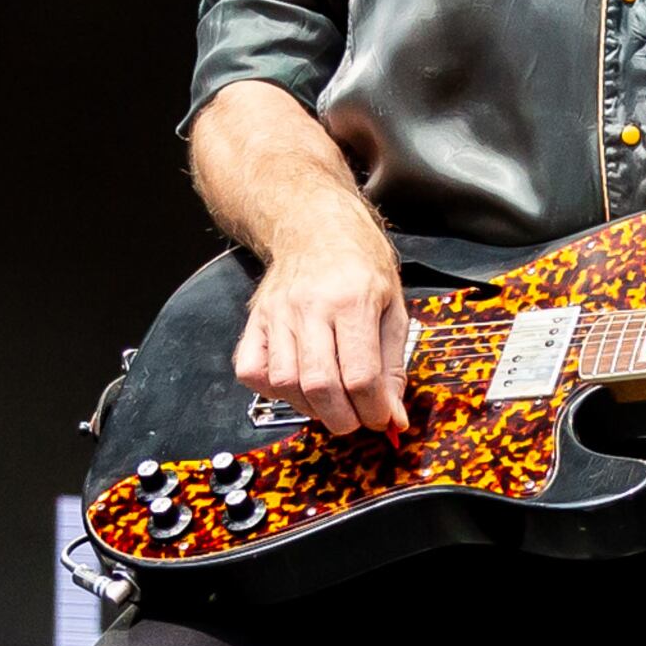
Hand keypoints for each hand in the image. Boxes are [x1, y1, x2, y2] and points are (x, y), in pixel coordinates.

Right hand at [233, 218, 410, 435]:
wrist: (316, 227)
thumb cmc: (360, 264)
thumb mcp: (394, 307)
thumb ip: (393, 365)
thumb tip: (392, 416)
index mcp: (353, 300)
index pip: (360, 376)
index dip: (373, 410)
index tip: (381, 418)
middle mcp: (310, 307)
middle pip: (319, 386)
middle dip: (342, 418)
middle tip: (356, 419)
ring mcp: (277, 314)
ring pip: (284, 383)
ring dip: (310, 407)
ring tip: (330, 402)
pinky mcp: (255, 320)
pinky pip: (251, 371)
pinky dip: (272, 390)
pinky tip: (296, 384)